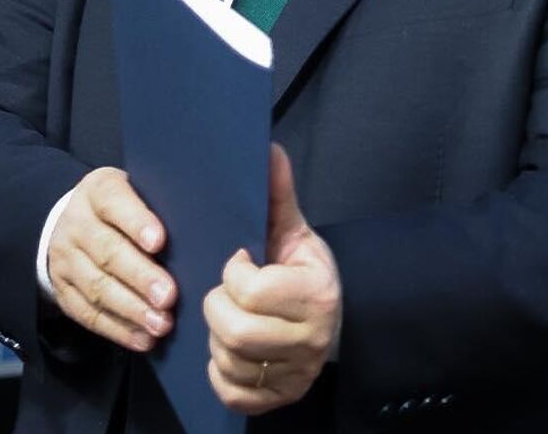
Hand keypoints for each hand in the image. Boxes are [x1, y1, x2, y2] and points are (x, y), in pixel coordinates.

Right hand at [45, 166, 176, 352]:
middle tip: (169, 296)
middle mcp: (76, 223)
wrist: (72, 222)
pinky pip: (87, 314)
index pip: (113, 201)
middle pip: (106, 251)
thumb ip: (161, 204)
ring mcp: (64, 259)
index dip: (136, 222)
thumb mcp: (137, 191)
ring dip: (131, 309)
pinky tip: (144, 339)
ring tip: (162, 324)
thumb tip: (203, 232)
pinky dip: (117, 329)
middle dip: (140, 276)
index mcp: (97, 190)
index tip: (160, 242)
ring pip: (96, 287)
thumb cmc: (124, 207)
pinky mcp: (62, 290)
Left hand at [205, 144, 340, 414]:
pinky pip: (231, 391)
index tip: (240, 262)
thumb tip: (266, 149)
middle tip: (225, 296)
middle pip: (234, 330)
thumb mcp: (294, 234)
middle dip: (217, 308)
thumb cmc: (303, 273)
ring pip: (229, 361)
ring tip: (227, 320)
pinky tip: (228, 352)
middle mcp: (312, 337)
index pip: (252, 289)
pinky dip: (220, 373)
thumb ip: (277, 195)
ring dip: (216, 340)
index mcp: (316, 293)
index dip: (234, 273)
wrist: (331, 322)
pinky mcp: (280, 398)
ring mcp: (296, 372)